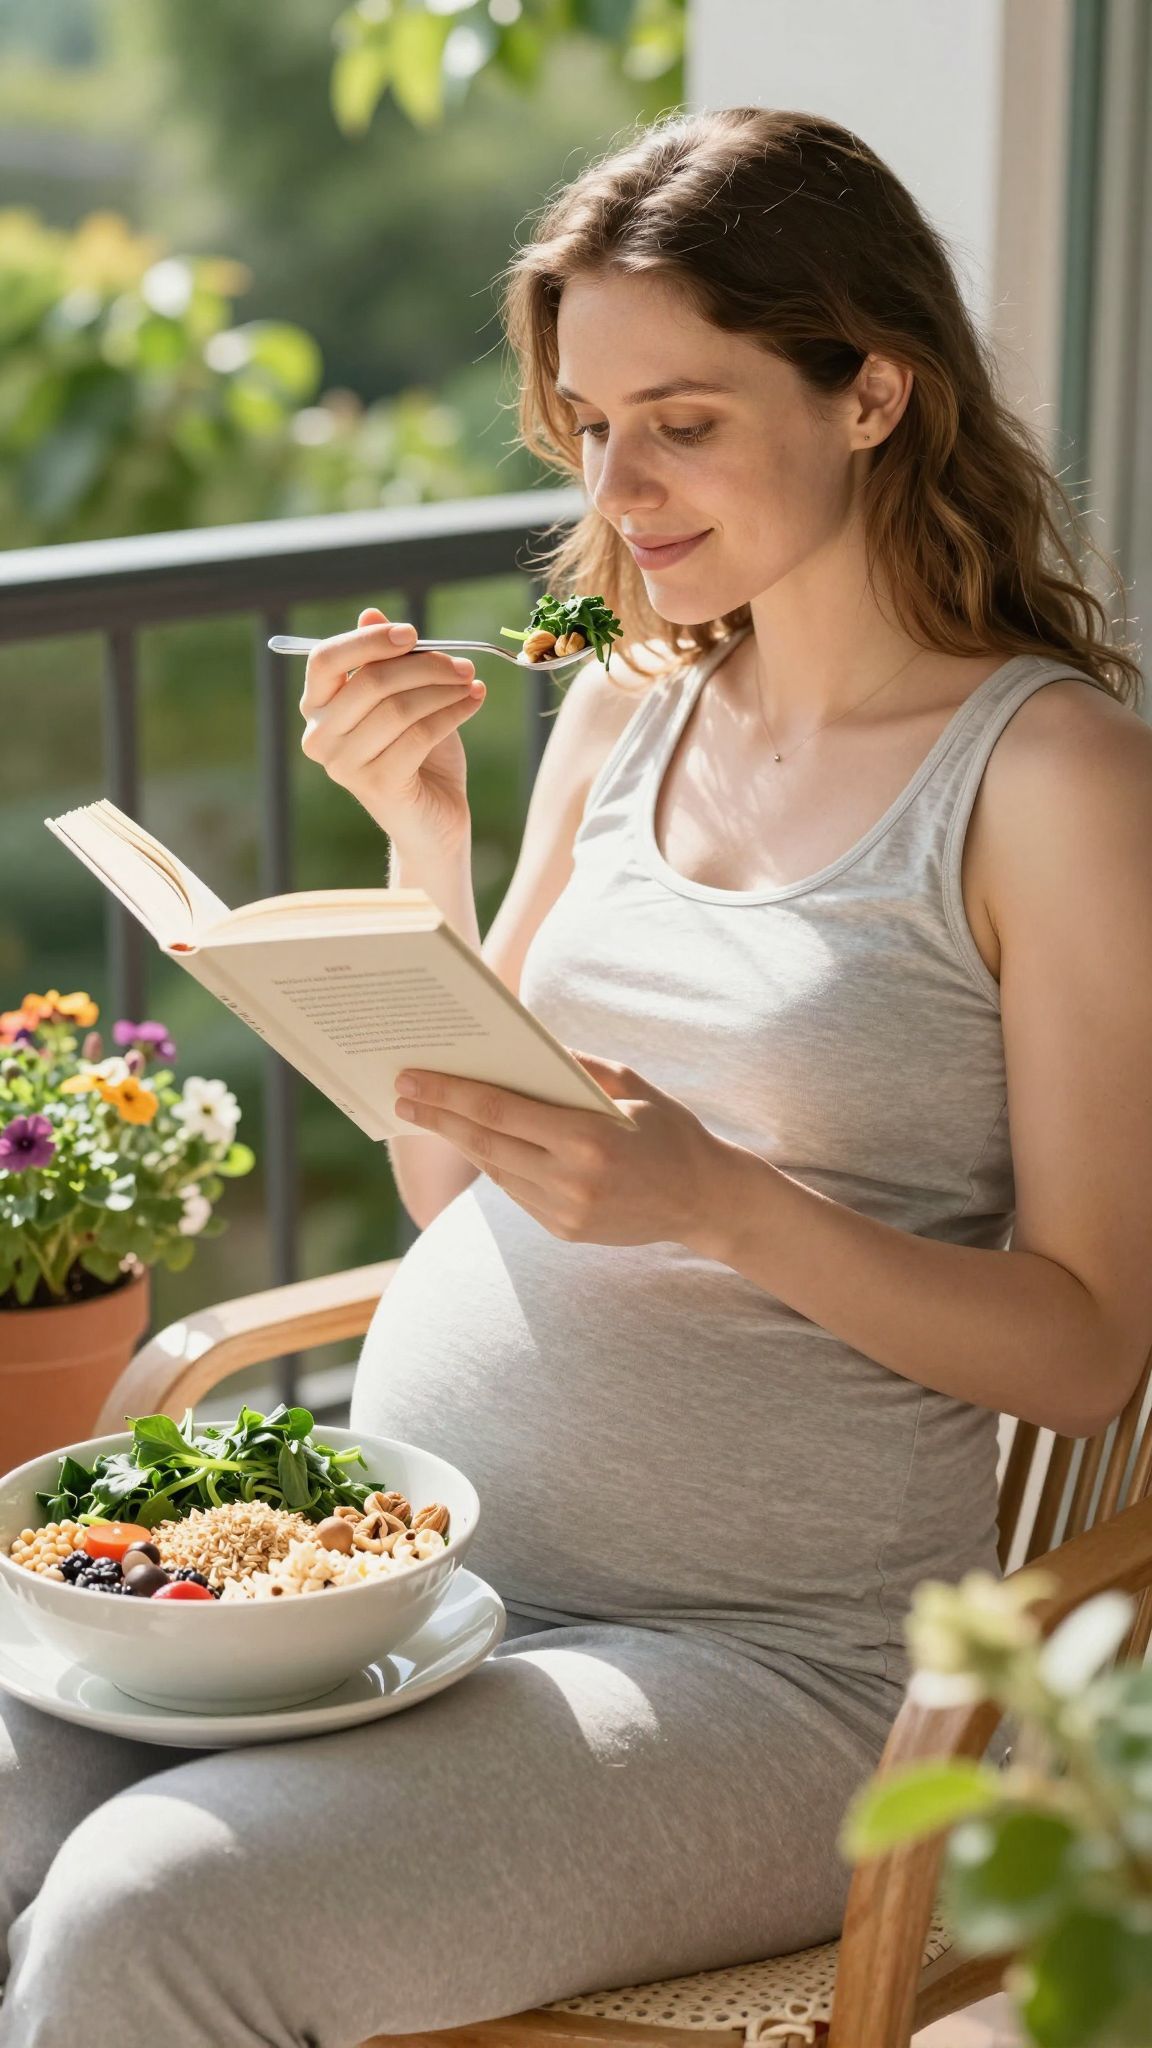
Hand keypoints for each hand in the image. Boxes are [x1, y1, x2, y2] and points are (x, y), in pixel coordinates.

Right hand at [299, 606, 484, 856]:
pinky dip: (453, 713)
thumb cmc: (418, 753)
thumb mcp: (403, 698)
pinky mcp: (376, 785)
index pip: (325, 659)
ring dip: (444, 689)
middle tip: (464, 664)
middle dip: (425, 666)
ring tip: (471, 683)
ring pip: (399, 708)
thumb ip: (386, 661)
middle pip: (371, 682)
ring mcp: (343, 765)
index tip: (412, 633)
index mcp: (318, 707)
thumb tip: (371, 614)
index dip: (369, 641)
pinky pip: (419, 735)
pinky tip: (475, 702)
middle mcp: (319, 737)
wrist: (434, 820)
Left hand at [392, 1051, 725, 1247]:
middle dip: (438, 1117)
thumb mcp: (631, 1084)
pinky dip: (495, 1164)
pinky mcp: (565, 1231)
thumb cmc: (670, 1130)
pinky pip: (517, 1192)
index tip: (412, 1080)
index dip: (449, 1094)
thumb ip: (576, 1065)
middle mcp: (571, 1181)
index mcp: (587, 1139)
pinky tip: (476, 1142)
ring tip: (430, 1115)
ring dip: (460, 1141)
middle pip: (484, 1144)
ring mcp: (566, 1212)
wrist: (705, 1200)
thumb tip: (523, 1044)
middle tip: (402, 1096)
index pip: (499, 1112)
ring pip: (495, 1170)